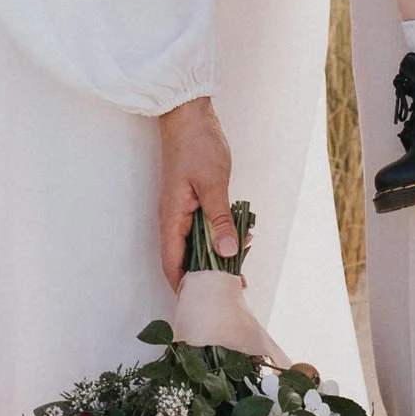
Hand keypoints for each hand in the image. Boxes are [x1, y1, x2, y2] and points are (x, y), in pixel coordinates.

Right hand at [156, 96, 233, 287]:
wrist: (188, 114)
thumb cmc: (197, 145)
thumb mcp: (213, 184)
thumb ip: (219, 219)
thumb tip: (226, 252)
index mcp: (171, 218)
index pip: (172, 264)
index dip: (185, 286)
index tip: (204, 301)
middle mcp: (172, 218)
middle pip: (184, 258)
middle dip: (207, 274)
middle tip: (234, 283)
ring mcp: (181, 209)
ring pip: (196, 242)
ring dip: (217, 252)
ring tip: (243, 257)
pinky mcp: (191, 200)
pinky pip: (203, 226)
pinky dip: (220, 233)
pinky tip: (240, 233)